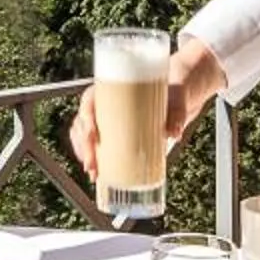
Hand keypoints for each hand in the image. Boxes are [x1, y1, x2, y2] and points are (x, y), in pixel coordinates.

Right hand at [69, 36, 227, 172]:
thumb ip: (177, 116)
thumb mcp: (176, 103)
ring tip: (93, 171)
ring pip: (82, 133)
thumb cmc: (173, 96)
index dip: (86, 116)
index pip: (90, 99)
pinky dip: (88, 156)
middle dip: (84, 144)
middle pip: (83, 121)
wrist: (176, 102)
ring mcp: (106, 118)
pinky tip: (92, 170)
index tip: (92, 132)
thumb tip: (173, 133)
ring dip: (83, 152)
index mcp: (113, 88)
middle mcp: (105, 103)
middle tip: (93, 163)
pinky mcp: (111, 133)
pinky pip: (90, 143)